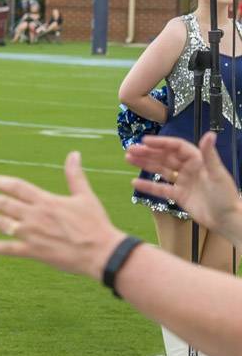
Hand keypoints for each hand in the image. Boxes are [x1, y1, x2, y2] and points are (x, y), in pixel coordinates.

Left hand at [0, 152, 124, 279]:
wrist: (104, 254)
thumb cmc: (96, 224)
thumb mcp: (85, 196)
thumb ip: (75, 175)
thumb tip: (74, 153)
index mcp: (46, 200)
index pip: (18, 187)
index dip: (2, 182)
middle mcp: (35, 215)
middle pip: (3, 204)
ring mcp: (33, 234)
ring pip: (1, 225)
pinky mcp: (34, 252)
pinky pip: (9, 249)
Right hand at [127, 133, 241, 232]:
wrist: (228, 221)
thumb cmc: (226, 196)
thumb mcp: (217, 174)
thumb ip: (210, 154)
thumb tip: (210, 134)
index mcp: (198, 160)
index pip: (176, 147)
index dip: (161, 143)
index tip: (145, 141)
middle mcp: (188, 169)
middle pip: (165, 157)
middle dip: (147, 152)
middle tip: (130, 149)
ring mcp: (183, 182)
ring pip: (160, 170)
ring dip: (145, 164)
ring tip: (128, 159)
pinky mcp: (179, 196)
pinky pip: (161, 189)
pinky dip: (148, 186)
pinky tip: (135, 182)